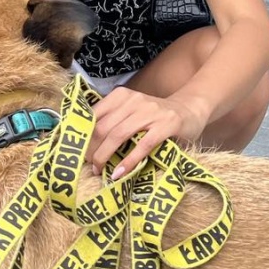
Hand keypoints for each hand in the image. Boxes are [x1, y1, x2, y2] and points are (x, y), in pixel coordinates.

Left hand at [90, 88, 210, 180]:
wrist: (190, 110)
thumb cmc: (155, 116)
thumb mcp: (132, 112)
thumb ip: (113, 121)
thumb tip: (86, 144)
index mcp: (121, 96)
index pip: (94, 115)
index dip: (83, 135)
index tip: (78, 152)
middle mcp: (134, 100)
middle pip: (103, 126)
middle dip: (92, 149)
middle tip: (89, 165)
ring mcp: (151, 112)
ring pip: (118, 135)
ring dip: (105, 156)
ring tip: (100, 170)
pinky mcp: (166, 125)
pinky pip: (143, 145)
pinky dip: (129, 161)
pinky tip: (120, 173)